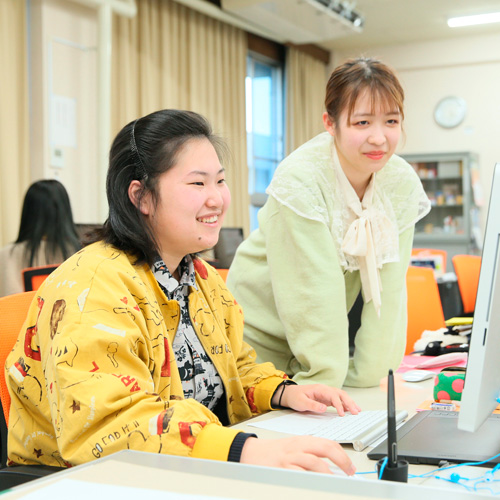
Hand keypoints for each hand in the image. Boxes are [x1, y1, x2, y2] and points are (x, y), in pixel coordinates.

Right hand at [240, 436, 355, 474]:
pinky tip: (317, 485)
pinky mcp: (282, 468)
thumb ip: (311, 454)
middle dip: (341, 460)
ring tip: (334, 481)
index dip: (342, 454)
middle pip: (324, 448)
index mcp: (303, 440)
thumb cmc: (274, 452)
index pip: (327, 443)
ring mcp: (290, 457)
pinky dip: (310, 480)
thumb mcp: (294, 448)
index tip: (350, 466)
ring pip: (314, 461)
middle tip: (349, 472)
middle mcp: (298, 446)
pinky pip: (300, 474)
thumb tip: (333, 468)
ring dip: (328, 472)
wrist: (252, 453)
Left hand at [272, 383, 360, 415]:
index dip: (339, 404)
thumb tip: (324, 408)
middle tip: (356, 412)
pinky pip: (338, 400)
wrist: (290, 394)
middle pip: (340, 394)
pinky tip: (350, 410)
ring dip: (349, 403)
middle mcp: (325, 389)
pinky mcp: (326, 398)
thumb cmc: (295, 397)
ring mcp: (326, 394)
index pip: (333, 395)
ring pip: (341, 396)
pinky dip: (345, 405)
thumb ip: (312, 405)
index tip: (342, 414)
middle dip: (349, 402)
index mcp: (319, 389)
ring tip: (357, 411)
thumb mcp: (301, 402)